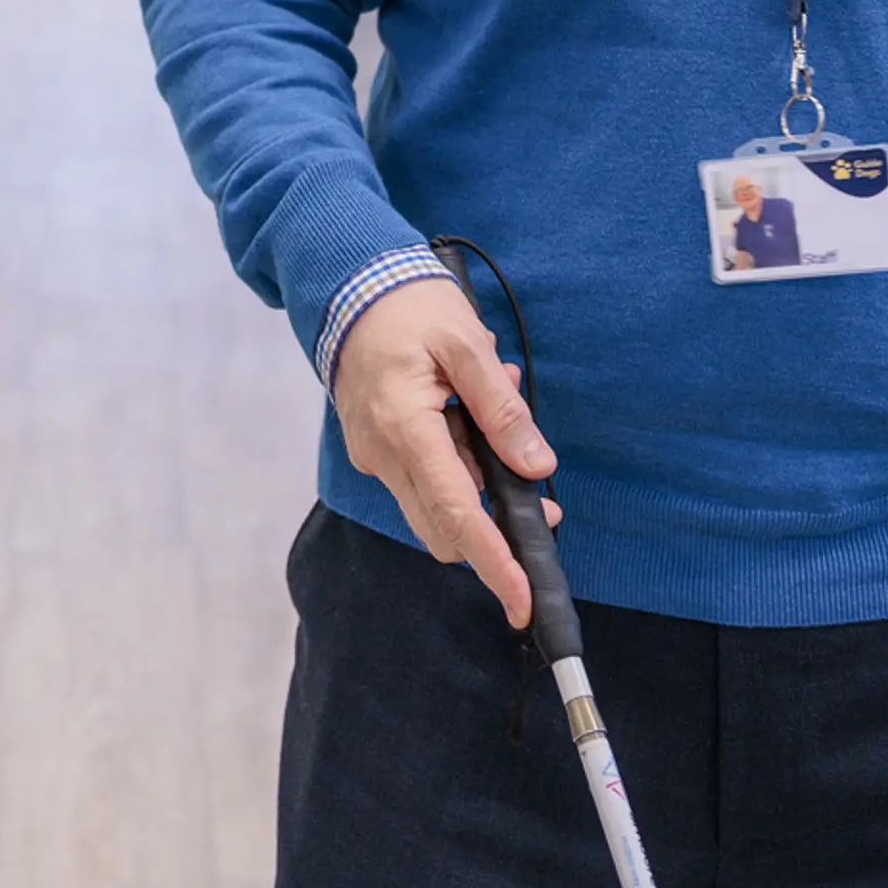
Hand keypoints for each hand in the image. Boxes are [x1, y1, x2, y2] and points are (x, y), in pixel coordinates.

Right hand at [332, 276, 560, 626]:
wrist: (348, 286)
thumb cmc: (408, 306)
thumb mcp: (466, 343)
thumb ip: (502, 408)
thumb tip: (535, 465)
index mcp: (405, 428)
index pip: (457, 513)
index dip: (494, 562)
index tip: (521, 600)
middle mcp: (383, 455)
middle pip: (443, 527)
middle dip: (494, 531)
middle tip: (539, 497)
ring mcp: (374, 456)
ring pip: (434, 508)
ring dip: (477, 490)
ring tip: (496, 416)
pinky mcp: (376, 450)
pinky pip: (423, 480)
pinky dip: (456, 468)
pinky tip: (467, 415)